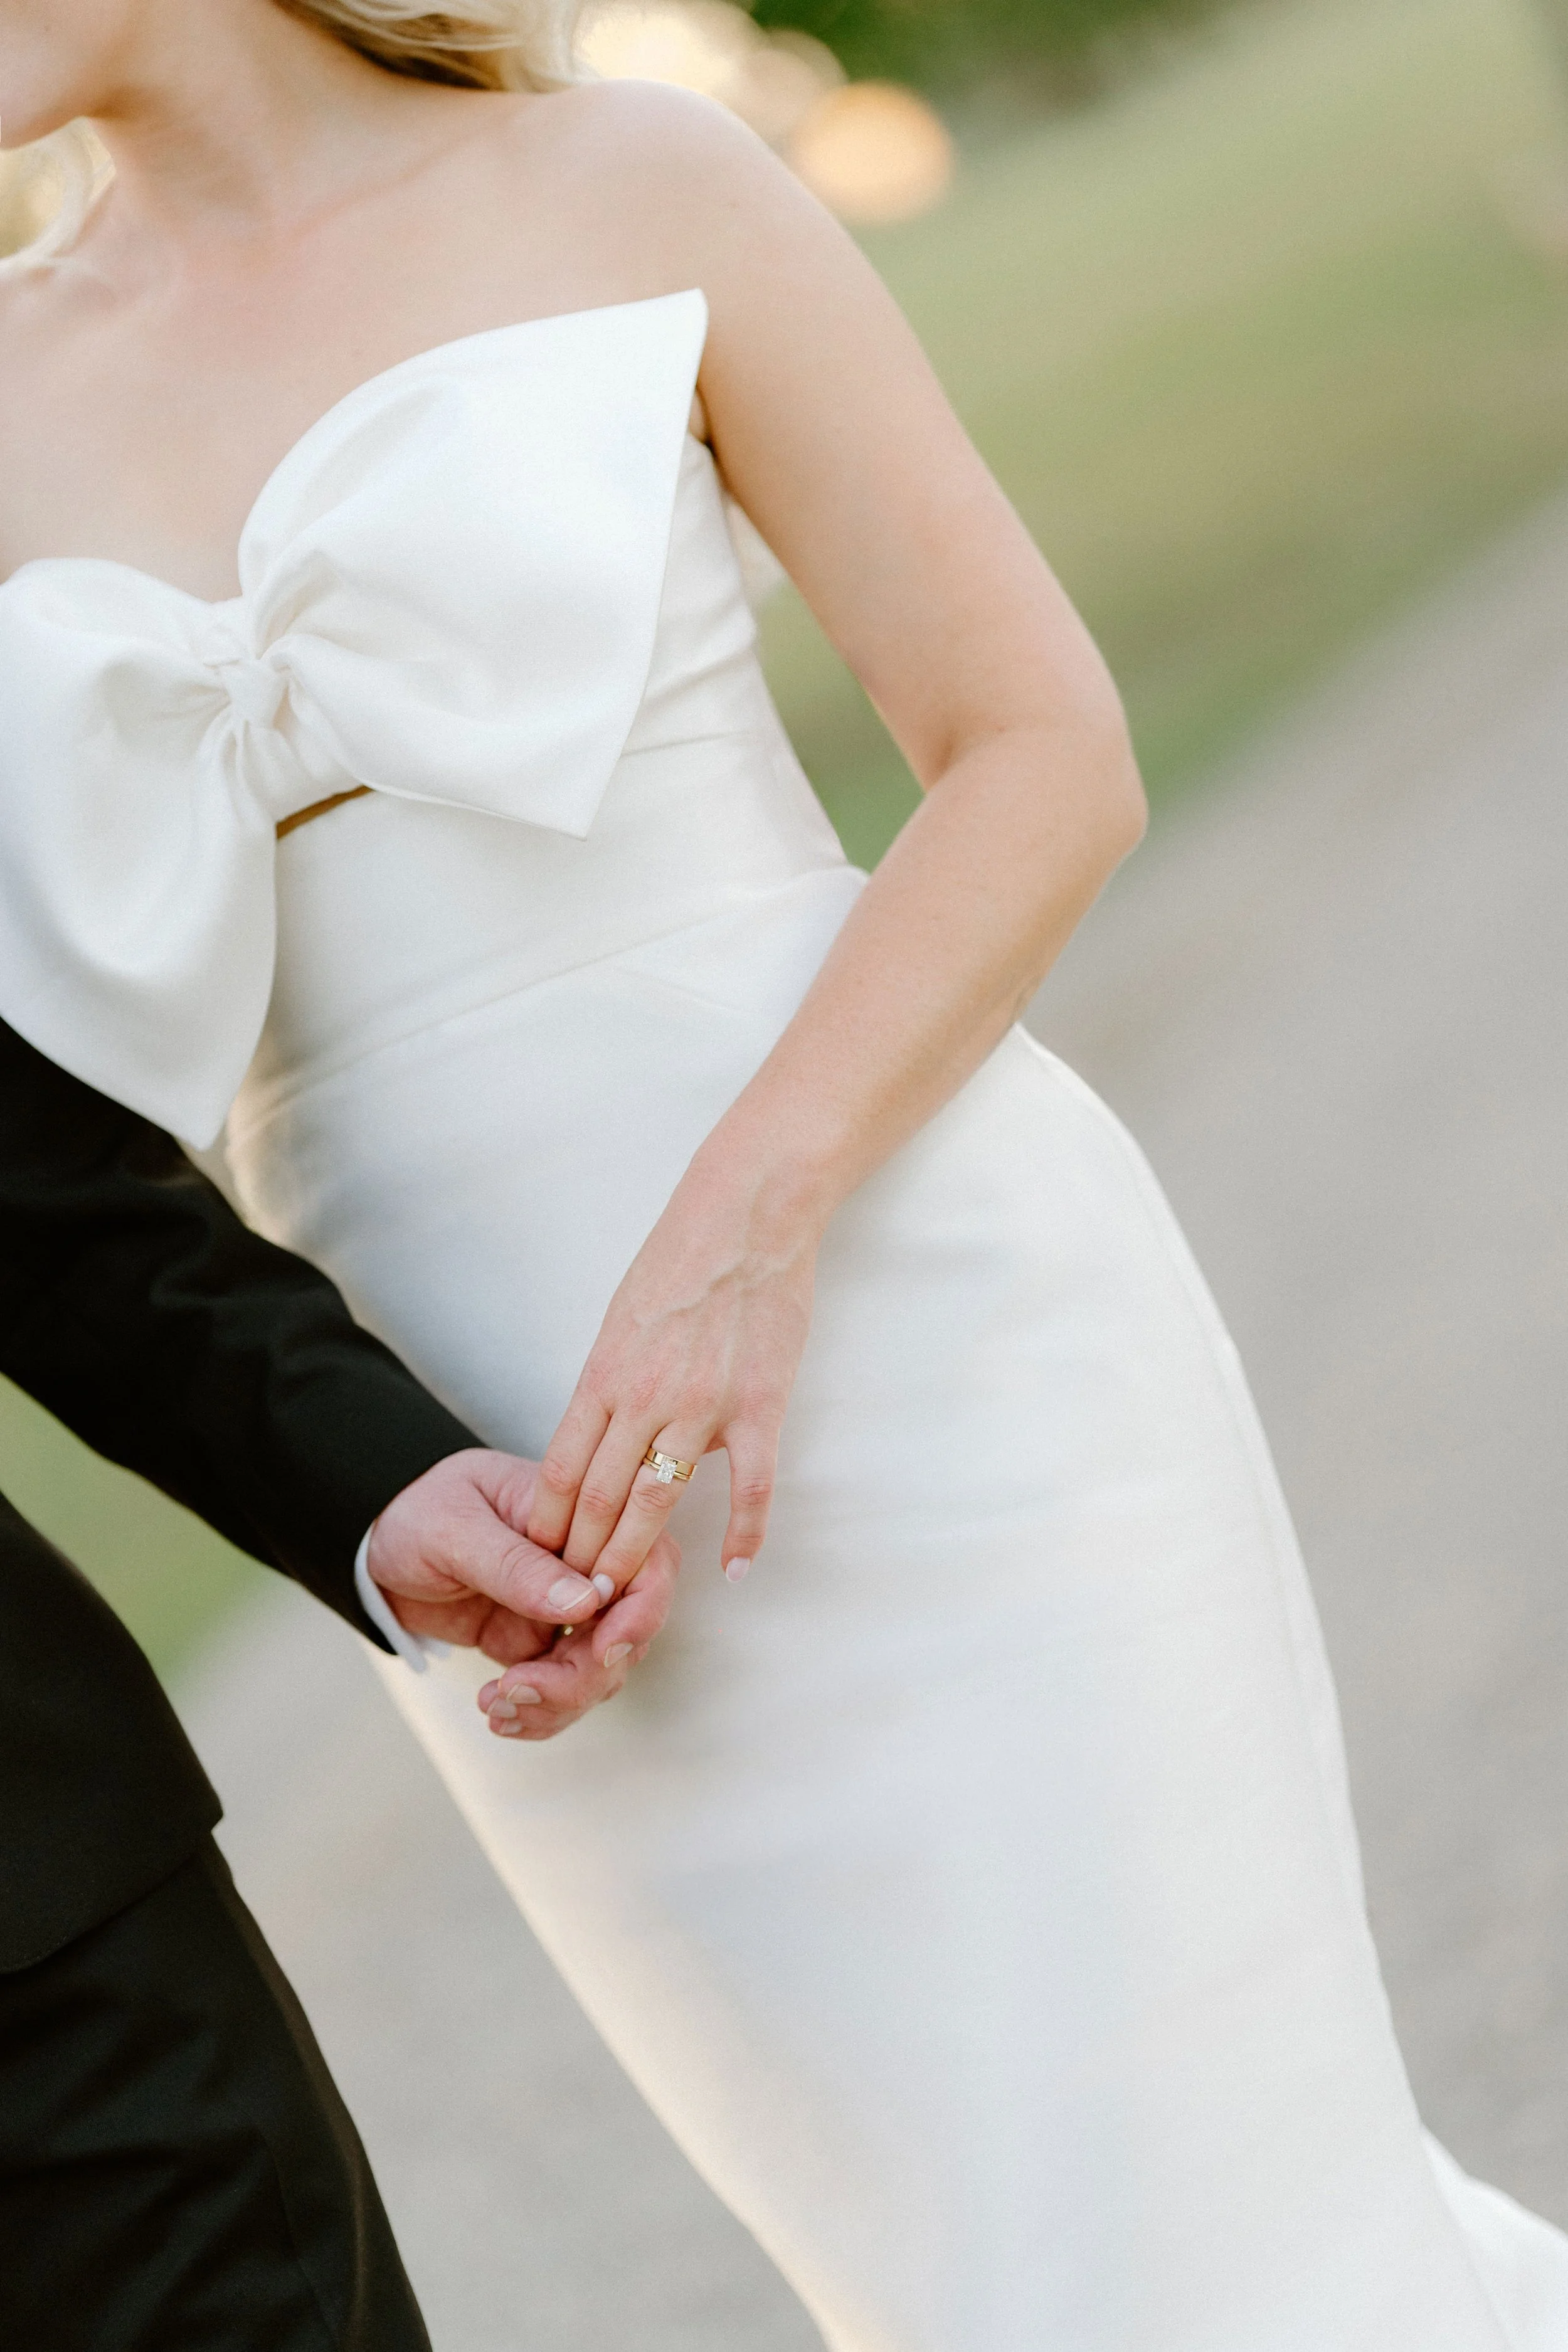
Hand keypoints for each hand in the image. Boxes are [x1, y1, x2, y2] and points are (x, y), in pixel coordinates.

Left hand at [368, 1450, 679, 1738]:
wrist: (372, 1544)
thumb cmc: (413, 1511)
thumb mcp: (454, 1528)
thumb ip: (516, 1564)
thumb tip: (586, 1600)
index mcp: (580, 1513)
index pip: (646, 1559)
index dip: (641, 1611)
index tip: (603, 1651)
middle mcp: (584, 1563)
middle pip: (628, 1631)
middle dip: (583, 1675)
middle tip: (520, 1689)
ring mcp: (564, 1609)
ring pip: (598, 1672)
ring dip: (556, 1702)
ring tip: (495, 1703)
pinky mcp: (537, 1643)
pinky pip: (560, 1691)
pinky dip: (536, 1713)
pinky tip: (495, 1710)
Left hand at [525, 1156, 819, 1592]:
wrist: (746, 1217)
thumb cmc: (680, 1262)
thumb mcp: (620, 1322)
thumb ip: (609, 1386)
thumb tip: (596, 1439)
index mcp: (604, 1374)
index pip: (561, 1470)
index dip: (546, 1525)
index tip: (536, 1561)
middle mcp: (645, 1397)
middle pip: (599, 1497)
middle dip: (579, 1557)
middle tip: (570, 1602)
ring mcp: (702, 1405)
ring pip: (657, 1501)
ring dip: (634, 1556)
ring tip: (618, 1599)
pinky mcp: (758, 1405)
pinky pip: (751, 1485)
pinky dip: (745, 1533)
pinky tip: (734, 1570)